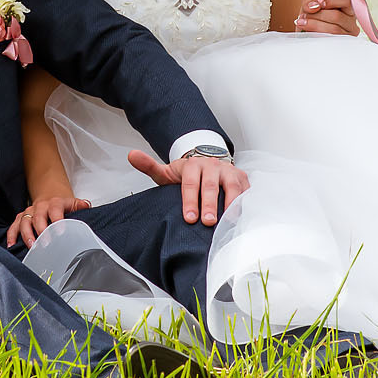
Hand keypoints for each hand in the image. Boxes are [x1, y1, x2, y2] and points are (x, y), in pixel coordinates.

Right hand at [5, 193, 90, 248]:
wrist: (49, 196)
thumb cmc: (62, 206)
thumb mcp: (73, 203)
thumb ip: (80, 205)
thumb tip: (86, 205)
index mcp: (54, 203)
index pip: (55, 210)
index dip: (57, 220)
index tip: (60, 231)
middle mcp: (40, 207)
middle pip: (38, 217)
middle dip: (41, 231)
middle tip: (45, 243)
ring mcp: (29, 212)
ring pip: (25, 222)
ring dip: (27, 235)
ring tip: (31, 247)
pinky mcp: (21, 218)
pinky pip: (14, 226)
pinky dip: (11, 235)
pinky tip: (11, 245)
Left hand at [127, 149, 248, 225]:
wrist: (208, 163)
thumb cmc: (187, 175)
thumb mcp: (168, 172)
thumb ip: (150, 166)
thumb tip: (131, 155)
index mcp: (194, 165)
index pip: (191, 184)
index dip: (190, 201)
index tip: (189, 218)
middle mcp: (213, 166)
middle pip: (211, 187)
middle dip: (209, 205)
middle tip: (207, 223)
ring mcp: (230, 172)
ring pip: (232, 188)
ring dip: (230, 205)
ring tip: (227, 223)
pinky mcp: (243, 179)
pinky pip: (246, 192)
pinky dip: (245, 205)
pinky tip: (242, 219)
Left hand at [294, 0, 362, 36]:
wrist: (305, 35)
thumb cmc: (311, 19)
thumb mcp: (309, 6)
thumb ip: (309, 2)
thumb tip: (314, 6)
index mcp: (347, 9)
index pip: (347, 1)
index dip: (333, 0)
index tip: (320, 4)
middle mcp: (351, 23)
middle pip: (337, 16)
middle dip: (317, 15)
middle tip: (303, 16)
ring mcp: (348, 36)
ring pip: (333, 29)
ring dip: (314, 25)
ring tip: (302, 23)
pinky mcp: (341, 46)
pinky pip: (329, 41)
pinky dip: (316, 35)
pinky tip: (307, 32)